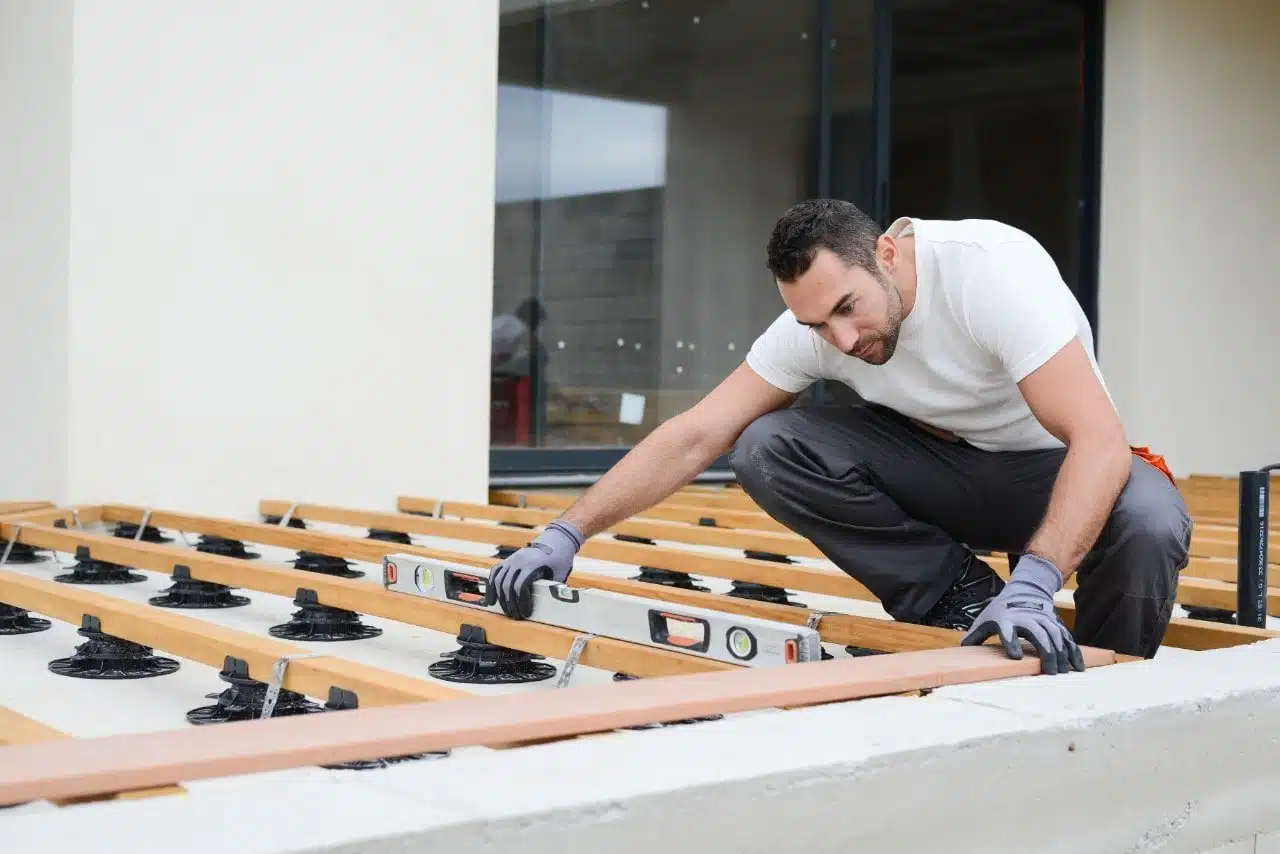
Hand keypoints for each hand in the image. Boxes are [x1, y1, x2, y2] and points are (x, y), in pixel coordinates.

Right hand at [489, 520, 584, 619]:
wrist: (557, 538)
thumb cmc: (561, 557)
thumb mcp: (560, 573)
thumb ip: (553, 589)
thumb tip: (550, 608)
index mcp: (531, 564)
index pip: (520, 587)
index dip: (521, 602)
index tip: (526, 613)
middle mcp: (518, 561)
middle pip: (507, 586)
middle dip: (510, 603)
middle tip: (516, 616)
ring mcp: (512, 559)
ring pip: (498, 580)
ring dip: (500, 598)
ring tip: (507, 611)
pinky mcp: (509, 560)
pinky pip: (495, 573)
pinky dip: (491, 587)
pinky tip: (491, 600)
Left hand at [960, 554, 1084, 674]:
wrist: (1024, 590)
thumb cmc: (1001, 610)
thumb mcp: (985, 619)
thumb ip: (976, 635)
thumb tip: (962, 649)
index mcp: (1007, 619)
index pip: (1008, 630)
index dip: (1011, 641)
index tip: (1015, 656)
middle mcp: (1027, 618)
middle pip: (1039, 635)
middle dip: (1045, 653)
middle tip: (1048, 672)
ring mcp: (1044, 620)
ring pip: (1056, 636)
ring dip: (1061, 654)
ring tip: (1063, 672)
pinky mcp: (1056, 624)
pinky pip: (1067, 638)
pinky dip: (1074, 652)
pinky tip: (1077, 667)